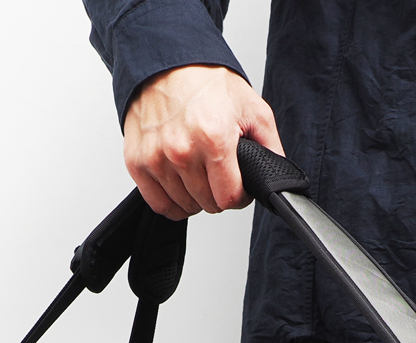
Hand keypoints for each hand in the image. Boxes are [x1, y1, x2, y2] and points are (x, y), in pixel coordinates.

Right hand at [123, 65, 283, 219]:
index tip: (238, 186)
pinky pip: (158, 204)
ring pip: (184, 206)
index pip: (229, 198)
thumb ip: (271, 147)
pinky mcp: (137, 161)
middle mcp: (182, 150)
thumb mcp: (253, 109)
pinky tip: (181, 187)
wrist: (167, 63)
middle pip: (208, 204)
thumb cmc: (207, 83)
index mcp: (214, 138)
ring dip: (195, 197)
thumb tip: (278, 177)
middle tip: (218, 173)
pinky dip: (172, 202)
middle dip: (218, 194)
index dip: (240, 197)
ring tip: (199, 174)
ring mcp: (156, 158)